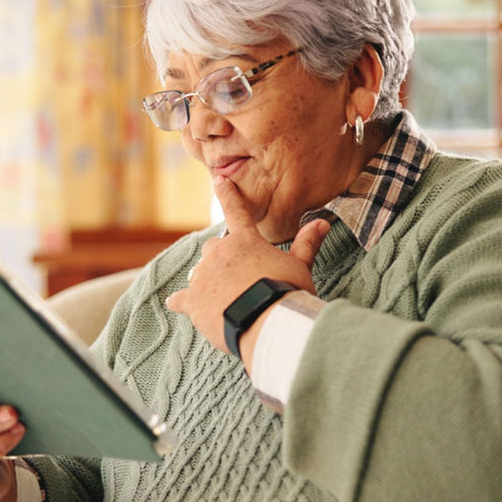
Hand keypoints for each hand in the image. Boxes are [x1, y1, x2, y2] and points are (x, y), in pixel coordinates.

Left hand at [166, 176, 330, 358]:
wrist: (267, 321)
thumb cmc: (286, 292)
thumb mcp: (300, 267)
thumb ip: (306, 244)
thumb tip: (322, 222)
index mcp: (245, 241)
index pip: (236, 210)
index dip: (227, 194)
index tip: (219, 180)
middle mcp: (219, 253)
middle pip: (212, 247)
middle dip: (220, 257)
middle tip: (236, 276)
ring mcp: (203, 276)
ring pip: (198, 272)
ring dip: (207, 280)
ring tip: (224, 298)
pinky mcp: (192, 300)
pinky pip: (179, 298)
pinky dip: (180, 302)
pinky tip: (179, 305)